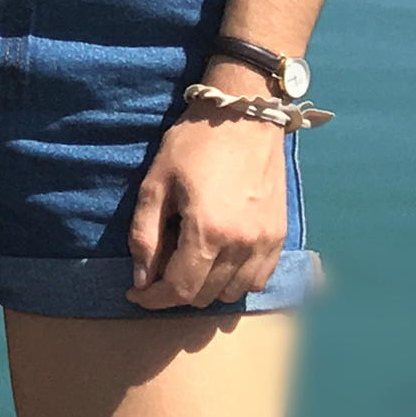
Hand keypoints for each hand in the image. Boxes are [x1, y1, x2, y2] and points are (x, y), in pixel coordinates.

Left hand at [124, 105, 288, 308]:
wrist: (243, 117)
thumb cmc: (193, 145)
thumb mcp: (155, 184)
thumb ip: (145, 235)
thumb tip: (141, 279)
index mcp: (208, 232)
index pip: (180, 289)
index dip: (154, 299)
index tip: (136, 293)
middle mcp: (242, 245)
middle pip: (205, 295)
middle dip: (175, 293)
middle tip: (156, 275)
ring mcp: (266, 242)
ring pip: (233, 292)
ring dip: (206, 289)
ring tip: (186, 266)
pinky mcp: (280, 235)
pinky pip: (259, 278)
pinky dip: (236, 281)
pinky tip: (218, 264)